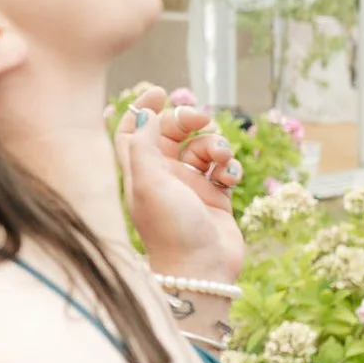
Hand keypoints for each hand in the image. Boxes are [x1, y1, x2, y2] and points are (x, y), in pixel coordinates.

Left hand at [112, 87, 243, 284]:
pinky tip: (230, 177)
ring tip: (221, 158)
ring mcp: (191, 188)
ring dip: (215, 144)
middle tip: (201, 118)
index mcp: (140, 172)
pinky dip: (230, 167)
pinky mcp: (216, 199)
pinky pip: (225, 169)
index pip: (133, 132)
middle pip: (173, 133)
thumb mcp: (148, 183)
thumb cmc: (170, 229)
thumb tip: (144, 113)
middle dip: (188, 120)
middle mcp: (164, 177)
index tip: (161, 92)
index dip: (142, 109)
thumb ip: (142, 145)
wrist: (201, 271)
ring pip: (203, 148)